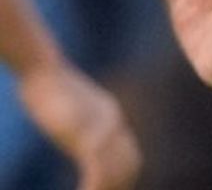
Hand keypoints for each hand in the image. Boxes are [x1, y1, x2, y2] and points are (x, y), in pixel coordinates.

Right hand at [18, 60, 141, 189]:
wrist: (44, 71)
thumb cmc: (49, 89)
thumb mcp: (73, 107)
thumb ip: (83, 122)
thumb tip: (83, 136)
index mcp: (111, 116)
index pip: (130, 153)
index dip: (126, 176)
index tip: (117, 189)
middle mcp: (113, 121)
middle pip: (129, 163)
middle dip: (121, 186)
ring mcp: (102, 127)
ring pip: (116, 169)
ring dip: (107, 188)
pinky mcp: (86, 133)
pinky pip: (98, 169)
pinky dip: (94, 187)